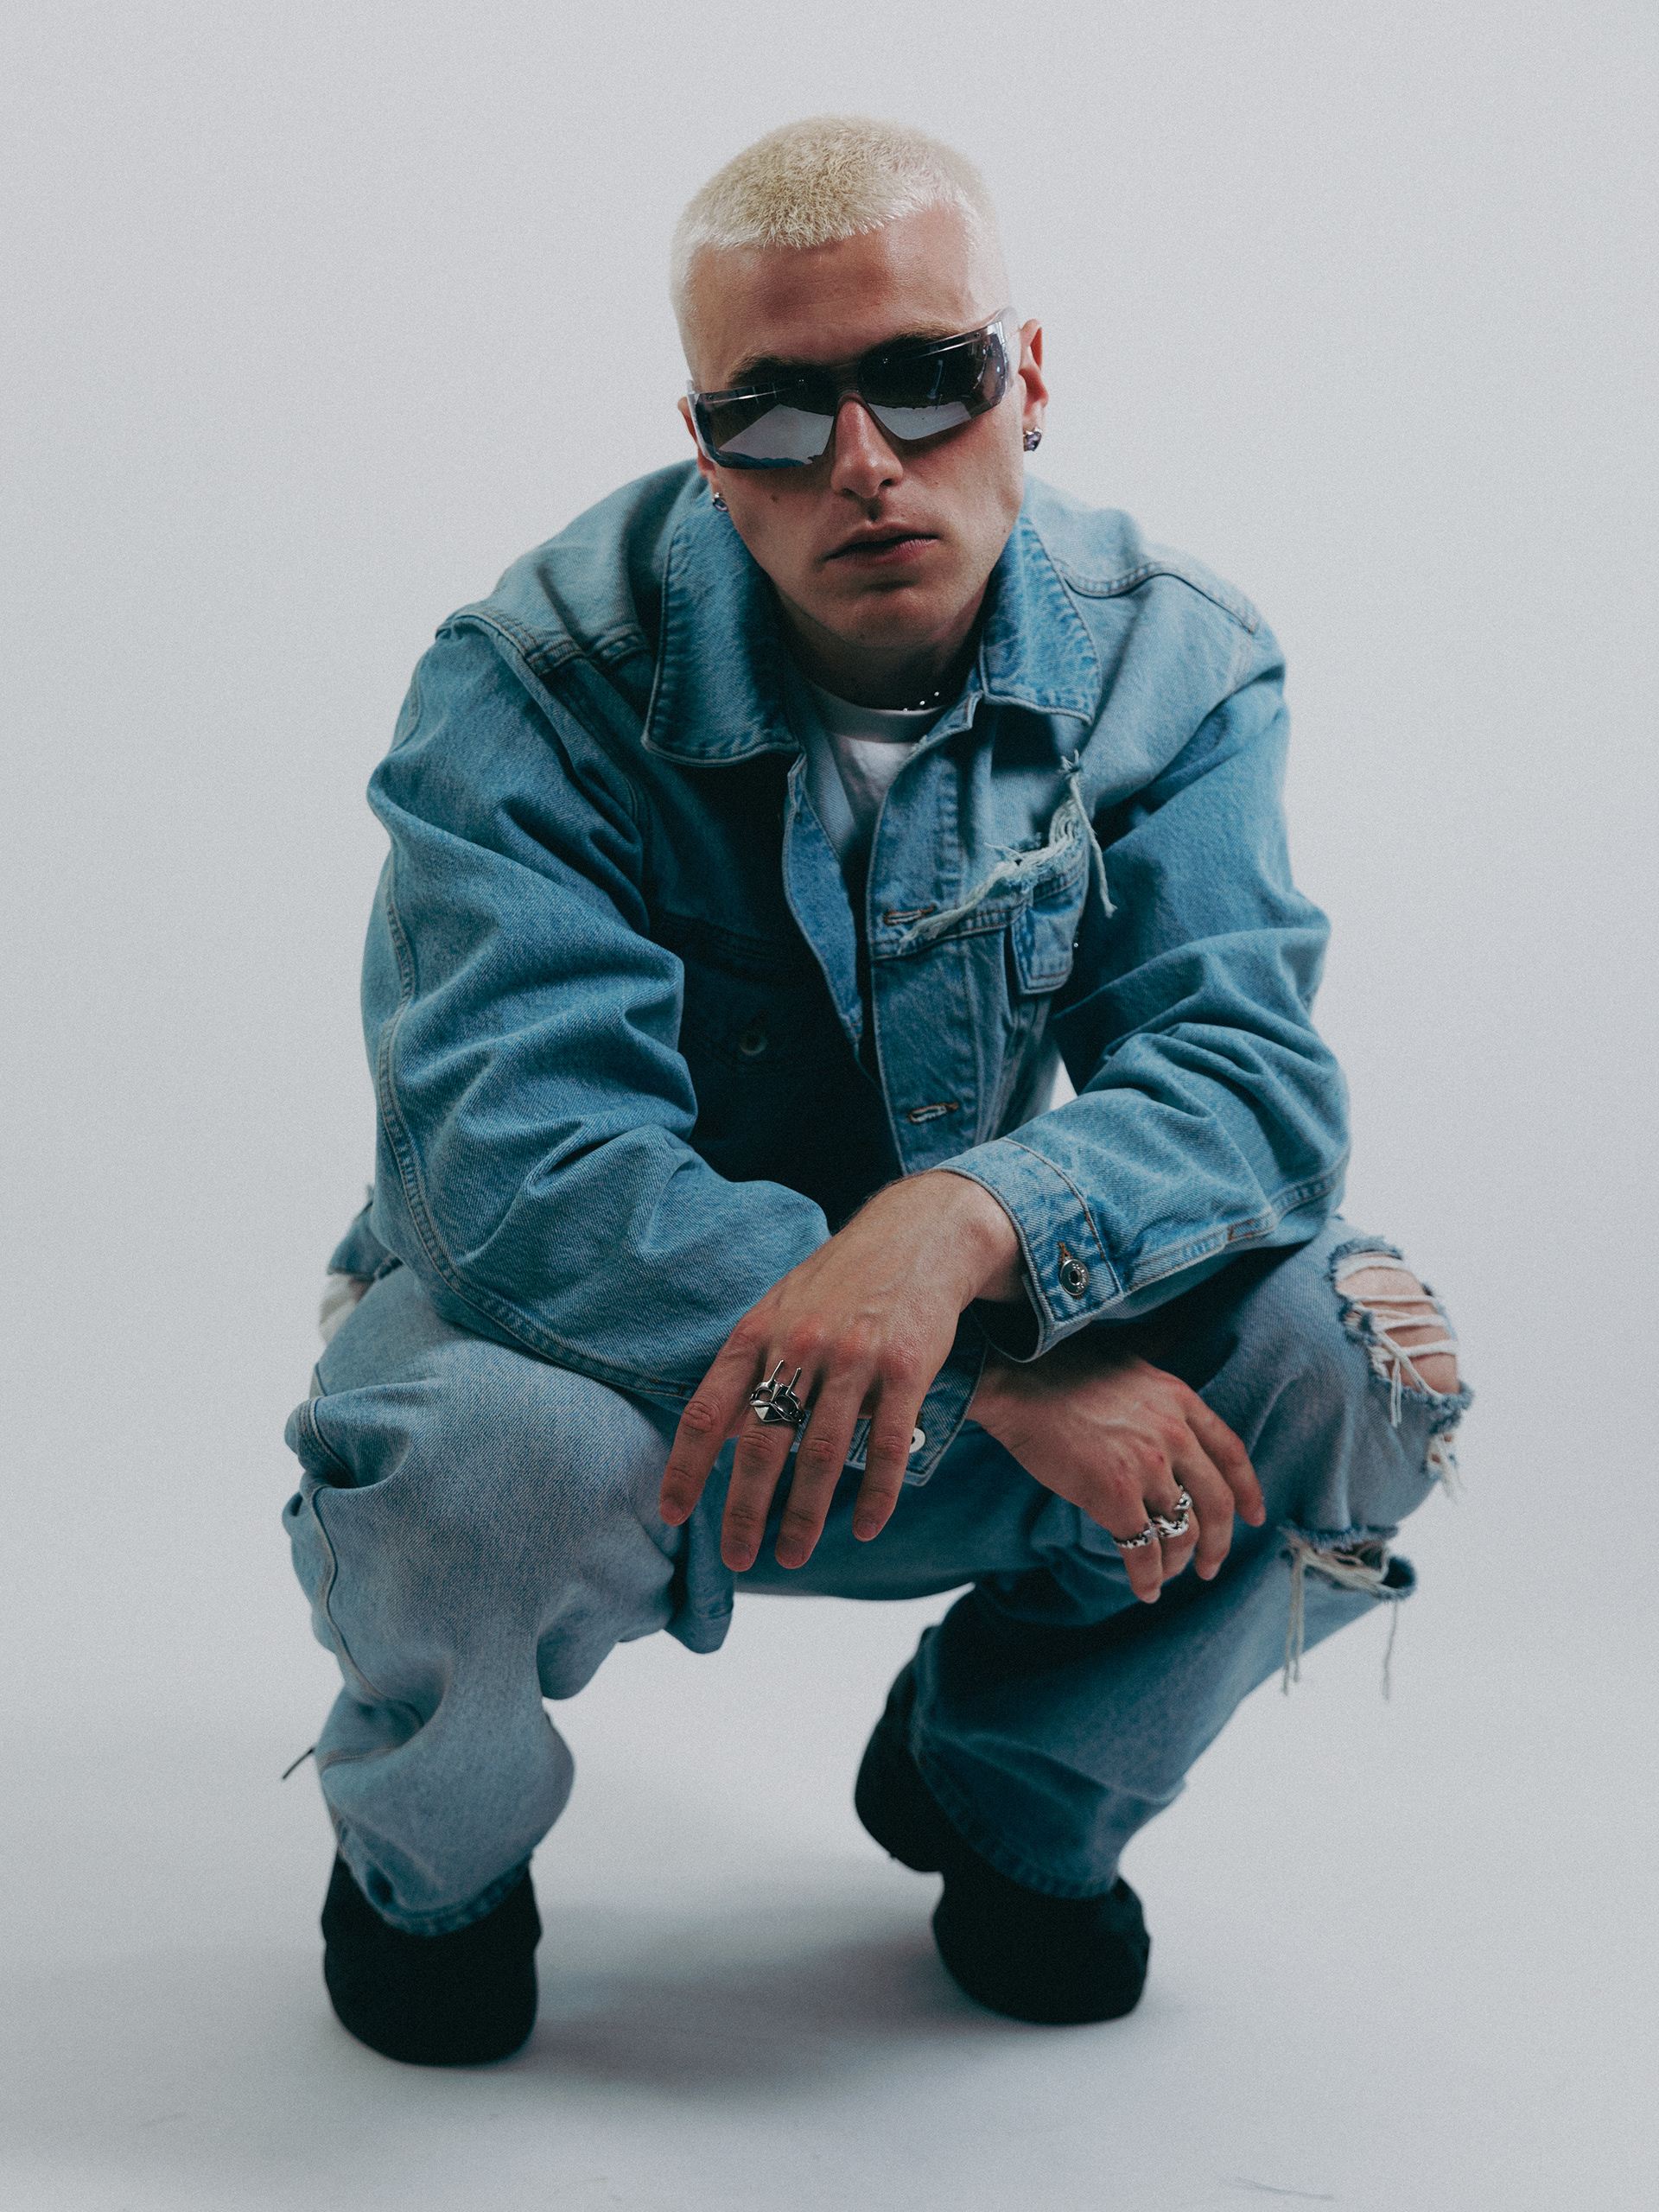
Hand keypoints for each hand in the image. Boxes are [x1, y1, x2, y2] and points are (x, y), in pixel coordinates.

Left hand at [659, 1173, 1022, 1570]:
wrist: (918, 1235)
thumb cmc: (840, 1281)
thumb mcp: (779, 1309)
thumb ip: (747, 1367)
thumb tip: (712, 1435)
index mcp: (758, 1331)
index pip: (706, 1410)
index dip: (685, 1467)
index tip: (672, 1513)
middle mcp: (800, 1344)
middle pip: (761, 1444)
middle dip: (744, 1510)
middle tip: (737, 1556)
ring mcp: (855, 1356)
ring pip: (822, 1454)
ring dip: (805, 1515)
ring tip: (792, 1554)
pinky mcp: (907, 1368)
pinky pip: (888, 1445)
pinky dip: (877, 1493)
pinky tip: (868, 1527)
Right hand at [969, 1336, 1264, 1601]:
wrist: (1015, 1377)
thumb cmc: (1059, 1367)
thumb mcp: (1129, 1359)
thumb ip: (1157, 1376)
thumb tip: (1174, 1351)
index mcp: (1180, 1400)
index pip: (1231, 1454)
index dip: (1248, 1492)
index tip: (1255, 1518)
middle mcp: (1174, 1434)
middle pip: (1216, 1503)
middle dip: (1218, 1542)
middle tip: (1210, 1566)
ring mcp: (1147, 1466)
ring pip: (1181, 1531)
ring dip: (1176, 1562)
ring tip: (1166, 1574)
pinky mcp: (1115, 1495)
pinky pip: (1142, 1550)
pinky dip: (1146, 1577)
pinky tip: (1144, 1589)